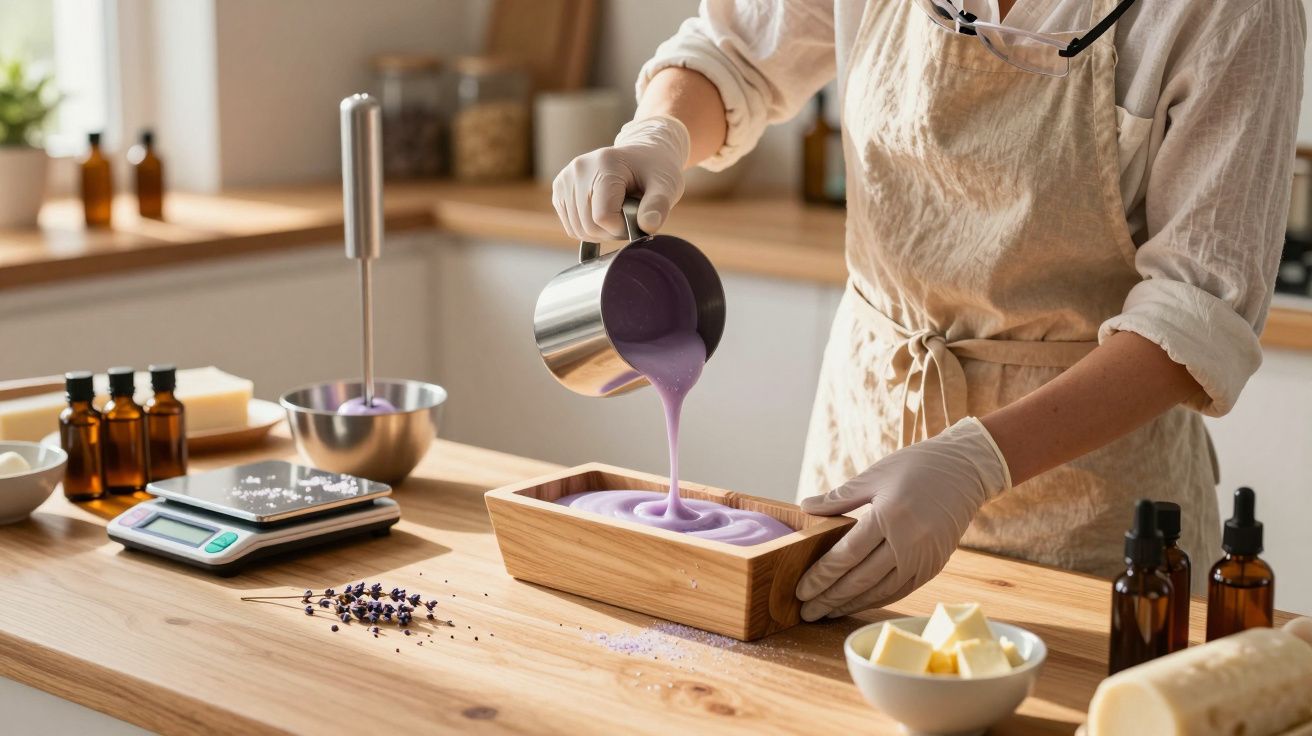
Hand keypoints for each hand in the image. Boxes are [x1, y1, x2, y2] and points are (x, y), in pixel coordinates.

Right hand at [552, 114, 689, 240]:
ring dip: (600, 233)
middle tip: (630, 218)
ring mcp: (565, 178)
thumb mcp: (667, 185)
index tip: (638, 218)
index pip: (603, 217)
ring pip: (577, 230)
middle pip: (588, 226)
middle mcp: (579, 168)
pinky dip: (589, 229)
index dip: (623, 228)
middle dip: (612, 232)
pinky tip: (603, 214)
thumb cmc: (655, 170)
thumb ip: (659, 205)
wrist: (642, 155)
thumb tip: (647, 226)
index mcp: (605, 164)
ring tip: (618, 214)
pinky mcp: (560, 188)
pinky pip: (571, 226)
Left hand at [795, 417, 1011, 620]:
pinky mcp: (933, 566)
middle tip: (805, 612)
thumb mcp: (874, 475)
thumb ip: (839, 498)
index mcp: (889, 516)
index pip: (847, 555)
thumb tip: (805, 508)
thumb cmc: (915, 467)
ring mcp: (923, 558)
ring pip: (880, 591)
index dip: (822, 576)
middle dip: (829, 598)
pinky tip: (856, 604)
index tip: (801, 590)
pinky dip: (876, 599)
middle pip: (860, 579)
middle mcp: (908, 542)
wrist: (965, 471)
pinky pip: (900, 590)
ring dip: (850, 604)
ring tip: (826, 613)